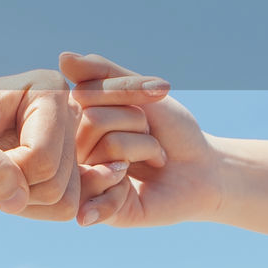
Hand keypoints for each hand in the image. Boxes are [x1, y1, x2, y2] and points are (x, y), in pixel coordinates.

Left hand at [0, 58, 101, 220]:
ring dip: (12, 201)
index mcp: (47, 92)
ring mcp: (56, 148)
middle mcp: (60, 119)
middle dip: (7, 188)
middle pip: (58, 185)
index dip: (2, 171)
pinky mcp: (44, 173)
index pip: (46, 159)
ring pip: (62, 202)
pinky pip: (55, 211)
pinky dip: (20, 209)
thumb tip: (17, 200)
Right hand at [61, 52, 222, 226]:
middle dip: (137, 124)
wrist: (205, 169)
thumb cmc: (172, 129)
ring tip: (152, 159)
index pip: (84, 94)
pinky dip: (124, 185)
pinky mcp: (98, 210)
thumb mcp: (140, 92)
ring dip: (144, 149)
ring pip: (106, 150)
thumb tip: (62, 57)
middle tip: (151, 139)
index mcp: (80, 120)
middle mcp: (75, 150)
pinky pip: (99, 193)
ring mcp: (85, 179)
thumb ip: (102, 74)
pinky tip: (131, 188)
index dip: (124, 96)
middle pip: (94, 121)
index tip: (144, 107)